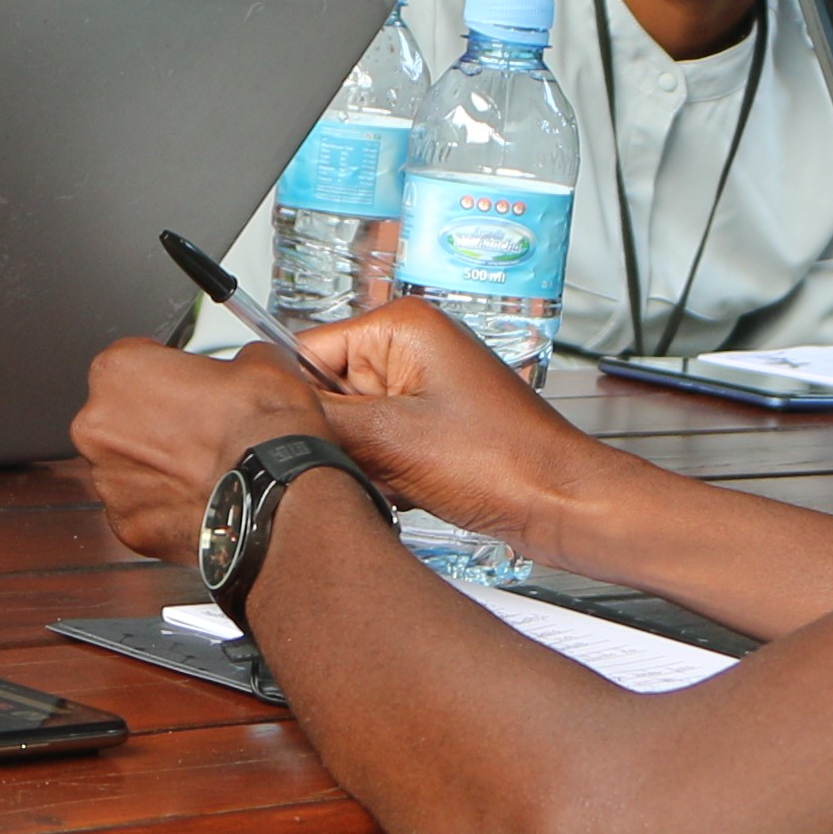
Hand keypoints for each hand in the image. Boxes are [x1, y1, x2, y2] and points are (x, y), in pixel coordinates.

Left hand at [72, 338, 353, 567]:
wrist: (279, 494)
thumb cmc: (262, 429)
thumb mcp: (260, 361)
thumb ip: (232, 360)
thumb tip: (242, 368)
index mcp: (118, 371)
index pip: (131, 362)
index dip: (164, 374)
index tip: (186, 387)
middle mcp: (98, 424)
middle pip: (119, 416)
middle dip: (153, 422)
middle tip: (198, 430)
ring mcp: (107, 478)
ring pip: (126, 466)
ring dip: (156, 465)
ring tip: (203, 467)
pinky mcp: (125, 523)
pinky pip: (140, 508)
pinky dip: (164, 505)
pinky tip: (200, 497)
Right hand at [297, 295, 607, 551]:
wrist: (561, 505)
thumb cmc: (506, 463)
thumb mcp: (391, 442)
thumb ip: (321, 421)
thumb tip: (270, 413)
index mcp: (403, 328)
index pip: (307, 350)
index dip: (297, 401)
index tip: (291, 437)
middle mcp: (413, 348)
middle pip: (329, 392)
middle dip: (340, 437)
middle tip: (370, 462)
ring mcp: (425, 387)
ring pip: (352, 426)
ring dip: (362, 461)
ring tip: (399, 477)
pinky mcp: (433, 425)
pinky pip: (379, 446)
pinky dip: (383, 472)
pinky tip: (410, 489)